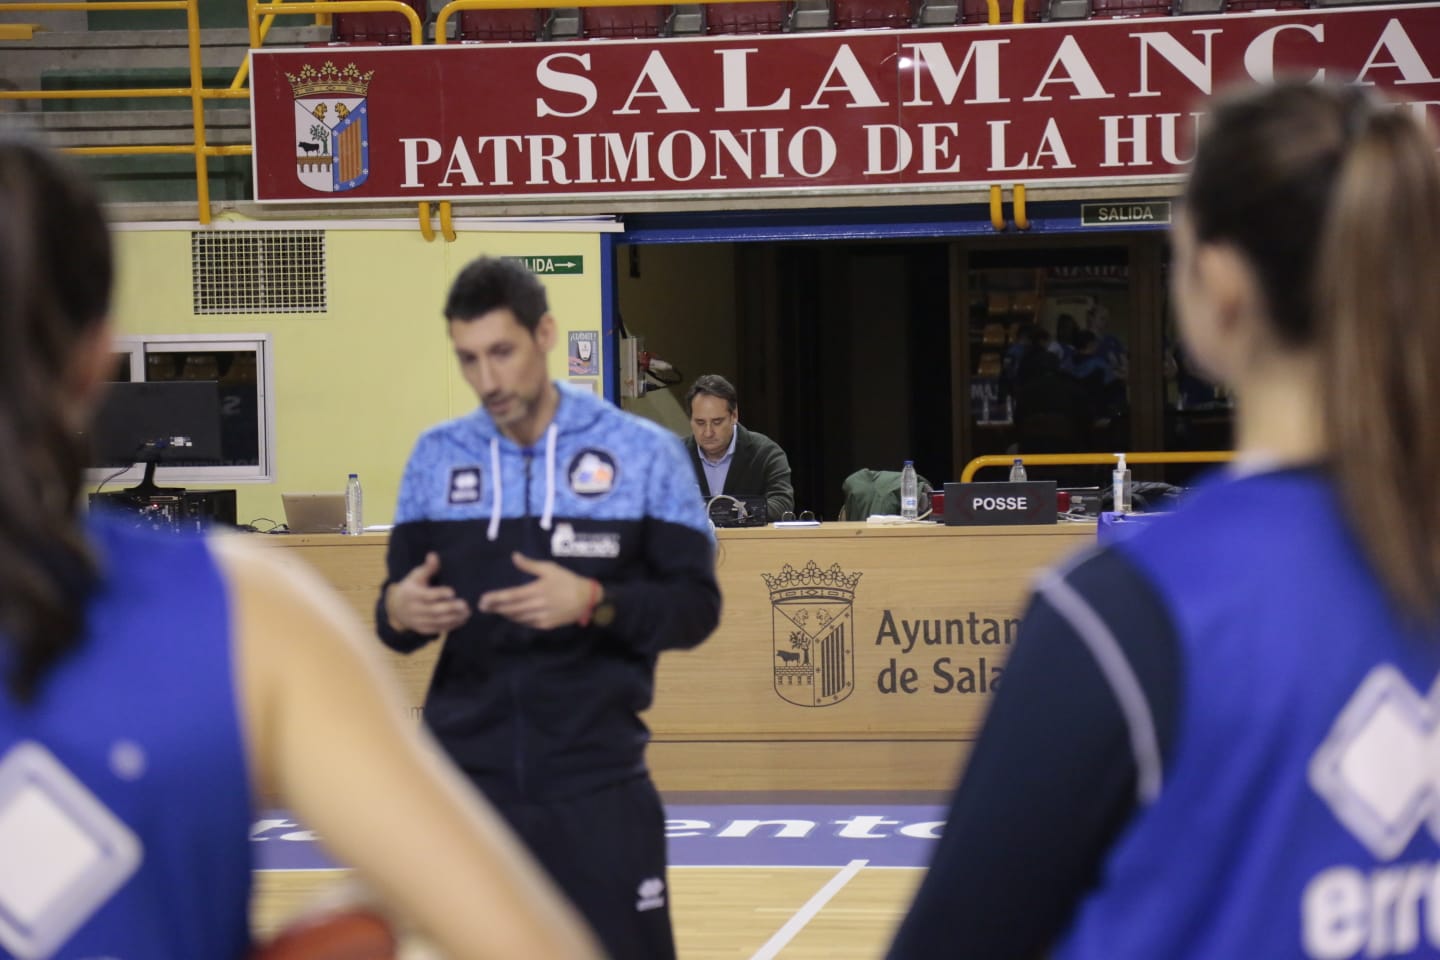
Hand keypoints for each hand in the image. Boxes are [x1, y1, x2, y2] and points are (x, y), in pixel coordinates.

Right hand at [385, 552, 470, 634]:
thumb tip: (434, 555)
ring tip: (467, 612)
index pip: (427, 595)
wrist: (397, 608)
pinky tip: (462, 619)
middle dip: (450, 608)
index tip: (453, 592)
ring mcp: (418, 621)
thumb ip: (427, 568)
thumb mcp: (416, 576)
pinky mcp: (424, 629)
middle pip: (434, 610)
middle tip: (465, 605)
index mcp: (412, 594)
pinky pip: (438, 629)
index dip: (439, 594)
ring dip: (454, 618)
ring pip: (437, 621)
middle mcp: (414, 609)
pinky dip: (451, 625)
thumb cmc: (411, 587)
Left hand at [477, 553, 595, 630]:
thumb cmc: (567, 580)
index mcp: (536, 590)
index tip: (482, 599)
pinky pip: (526, 623)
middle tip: (482, 607)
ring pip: (517, 617)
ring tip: (495, 610)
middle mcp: (537, 605)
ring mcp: (541, 617)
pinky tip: (512, 615)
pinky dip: (517, 619)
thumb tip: (514, 556)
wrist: (586, 599)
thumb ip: (530, 565)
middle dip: (495, 608)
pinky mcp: (545, 625)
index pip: (510, 596)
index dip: (495, 598)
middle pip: (510, 608)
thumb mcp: (549, 568)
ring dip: (505, 614)